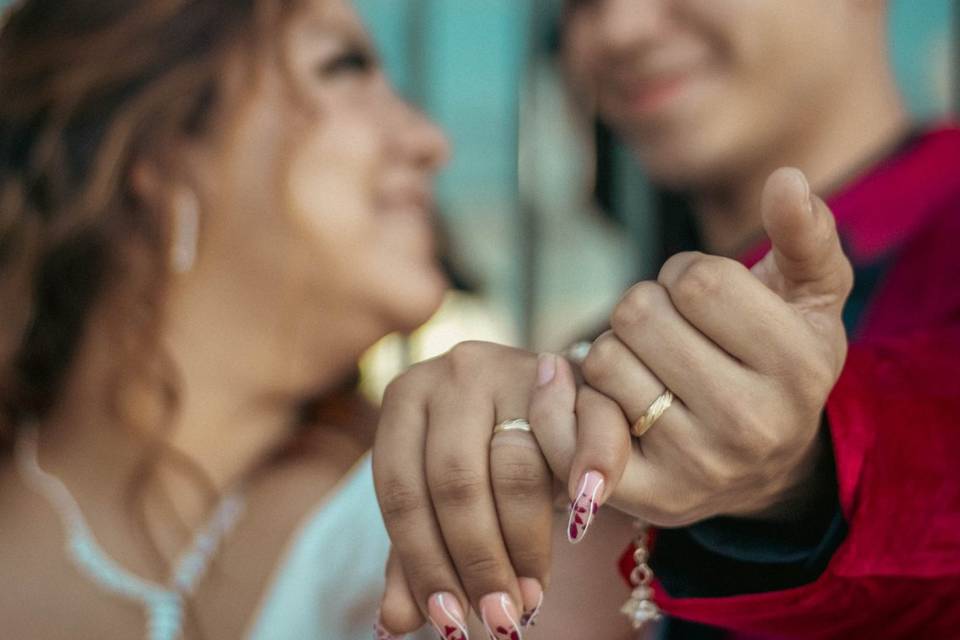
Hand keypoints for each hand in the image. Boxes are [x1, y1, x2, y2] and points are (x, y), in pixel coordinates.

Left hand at [373, 343, 553, 638]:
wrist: (547, 403)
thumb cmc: (482, 458)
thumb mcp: (439, 502)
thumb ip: (415, 556)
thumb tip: (393, 622)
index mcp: (404, 397)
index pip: (400, 491)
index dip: (423, 563)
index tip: (449, 621)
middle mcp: (454, 371)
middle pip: (456, 481)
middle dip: (477, 561)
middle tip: (498, 619)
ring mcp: (514, 366)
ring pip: (515, 467)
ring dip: (525, 543)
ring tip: (531, 597)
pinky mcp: (573, 374)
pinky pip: (580, 432)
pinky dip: (586, 475)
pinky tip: (582, 520)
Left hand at [531, 168, 853, 530]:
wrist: (765, 464)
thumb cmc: (777, 361)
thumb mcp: (809, 296)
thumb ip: (804, 234)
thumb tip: (786, 178)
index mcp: (799, 364)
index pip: (695, 280)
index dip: (682, 274)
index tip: (697, 296)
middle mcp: (752, 423)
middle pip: (638, 316)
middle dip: (644, 308)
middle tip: (666, 332)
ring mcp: (699, 465)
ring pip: (603, 362)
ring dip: (612, 350)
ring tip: (645, 367)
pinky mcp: (648, 496)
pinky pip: (569, 429)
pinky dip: (561, 396)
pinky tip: (581, 385)